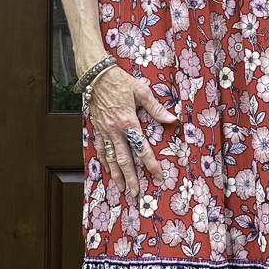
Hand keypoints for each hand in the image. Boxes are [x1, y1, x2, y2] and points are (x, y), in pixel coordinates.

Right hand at [87, 66, 178, 198]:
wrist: (97, 75)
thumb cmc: (120, 81)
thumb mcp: (141, 91)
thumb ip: (156, 108)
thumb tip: (172, 119)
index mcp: (128, 122)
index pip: (142, 148)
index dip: (150, 164)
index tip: (157, 175)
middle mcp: (115, 130)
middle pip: (124, 159)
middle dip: (131, 178)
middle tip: (136, 193)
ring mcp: (104, 131)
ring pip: (110, 158)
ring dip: (117, 175)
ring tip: (122, 188)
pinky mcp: (97, 128)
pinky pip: (100, 148)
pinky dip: (104, 161)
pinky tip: (108, 170)